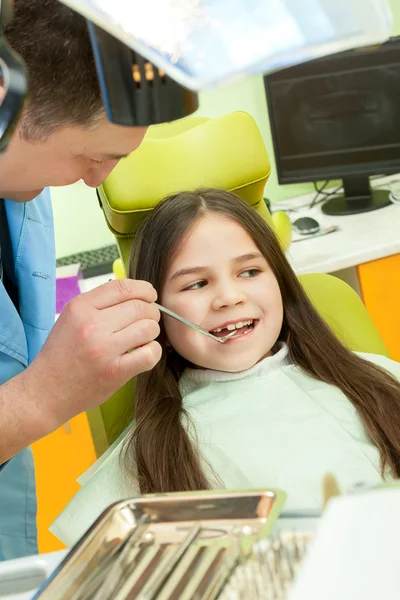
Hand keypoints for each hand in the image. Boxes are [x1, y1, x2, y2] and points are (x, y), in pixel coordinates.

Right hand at [25, 279, 160, 428]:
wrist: (46, 390)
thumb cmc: (62, 353)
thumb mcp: (71, 318)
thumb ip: (100, 304)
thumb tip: (136, 294)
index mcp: (80, 308)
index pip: (122, 287)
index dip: (143, 289)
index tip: (150, 296)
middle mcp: (92, 325)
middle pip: (140, 307)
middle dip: (151, 312)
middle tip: (147, 321)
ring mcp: (104, 349)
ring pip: (149, 328)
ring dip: (152, 332)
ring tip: (142, 338)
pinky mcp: (115, 372)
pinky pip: (150, 353)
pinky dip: (153, 352)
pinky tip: (144, 353)